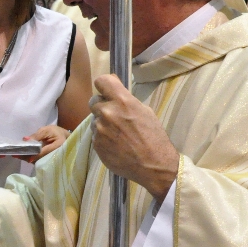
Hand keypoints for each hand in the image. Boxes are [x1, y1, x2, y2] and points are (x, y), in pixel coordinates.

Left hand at [14, 125, 69, 162]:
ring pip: (38, 161)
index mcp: (58, 147)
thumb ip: (36, 135)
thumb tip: (25, 139)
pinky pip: (37, 161)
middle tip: (16, 154)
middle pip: (40, 159)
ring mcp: (51, 160)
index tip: (23, 154)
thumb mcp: (47, 130)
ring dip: (27, 158)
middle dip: (28, 157)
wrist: (63, 138)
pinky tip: (21, 155)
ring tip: (16, 155)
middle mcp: (55, 156)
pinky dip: (29, 158)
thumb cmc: (55, 132)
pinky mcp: (47, 161)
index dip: (34, 154)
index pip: (44, 152)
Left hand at [90, 74, 178, 201]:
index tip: (107, 91)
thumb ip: (126, 100)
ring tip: (118, 133)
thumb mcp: (145, 111)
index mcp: (122, 101)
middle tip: (113, 115)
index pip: (101, 81)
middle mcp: (107, 112)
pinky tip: (115, 144)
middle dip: (102, 105)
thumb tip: (113, 91)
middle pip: (93, 100)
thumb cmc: (154, 137)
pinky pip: (95, 134)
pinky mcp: (96, 143)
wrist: (153, 165)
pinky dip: (102, 137)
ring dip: (102, 123)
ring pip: (94, 119)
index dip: (104, 85)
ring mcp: (99, 129)